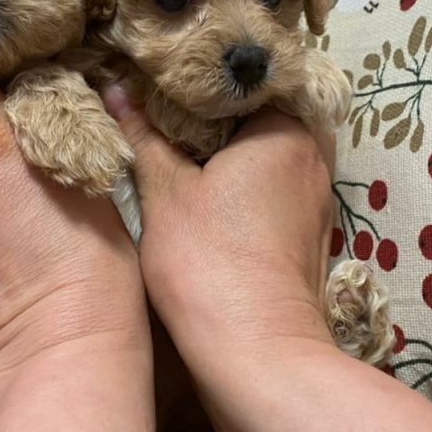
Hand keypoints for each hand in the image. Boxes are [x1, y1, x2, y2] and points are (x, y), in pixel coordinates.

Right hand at [103, 84, 335, 361]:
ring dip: (231, 150)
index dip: (203, 79)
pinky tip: (208, 191)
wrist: (254, 352)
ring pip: (269, 154)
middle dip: (215, 115)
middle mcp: (313, 157)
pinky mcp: (309, 233)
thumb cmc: (208, 261)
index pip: (247, 80)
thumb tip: (115, 89)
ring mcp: (316, 198)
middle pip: (261, 116)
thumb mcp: (163, 191)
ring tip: (180, 147)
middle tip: (165, 110)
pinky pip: (276, 186)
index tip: (165, 79)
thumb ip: (142, 135)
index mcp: (285, 131)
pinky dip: (246, 181)